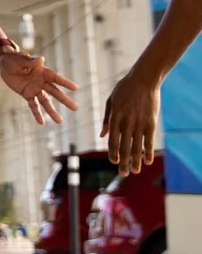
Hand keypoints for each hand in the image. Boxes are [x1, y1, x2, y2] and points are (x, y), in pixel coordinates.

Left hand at [0, 43, 75, 125]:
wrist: (4, 64)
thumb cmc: (13, 59)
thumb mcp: (20, 59)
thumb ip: (30, 60)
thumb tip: (41, 58)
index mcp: (42, 71)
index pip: (55, 78)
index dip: (65, 83)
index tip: (76, 88)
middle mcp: (41, 81)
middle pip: (55, 92)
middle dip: (64, 100)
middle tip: (76, 108)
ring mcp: (35, 89)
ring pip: (46, 101)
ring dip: (52, 111)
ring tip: (60, 122)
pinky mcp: (27, 94)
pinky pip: (33, 105)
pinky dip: (37, 113)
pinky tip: (41, 123)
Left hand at [103, 56, 159, 174]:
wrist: (143, 79)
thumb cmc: (125, 89)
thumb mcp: (111, 101)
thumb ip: (107, 119)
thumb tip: (102, 135)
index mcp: (115, 117)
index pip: (113, 140)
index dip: (113, 153)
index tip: (114, 161)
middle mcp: (127, 122)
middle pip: (124, 147)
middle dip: (124, 162)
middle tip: (124, 174)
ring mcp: (139, 123)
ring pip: (137, 146)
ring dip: (136, 160)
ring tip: (136, 171)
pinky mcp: (151, 122)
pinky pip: (149, 140)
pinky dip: (148, 151)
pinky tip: (148, 161)